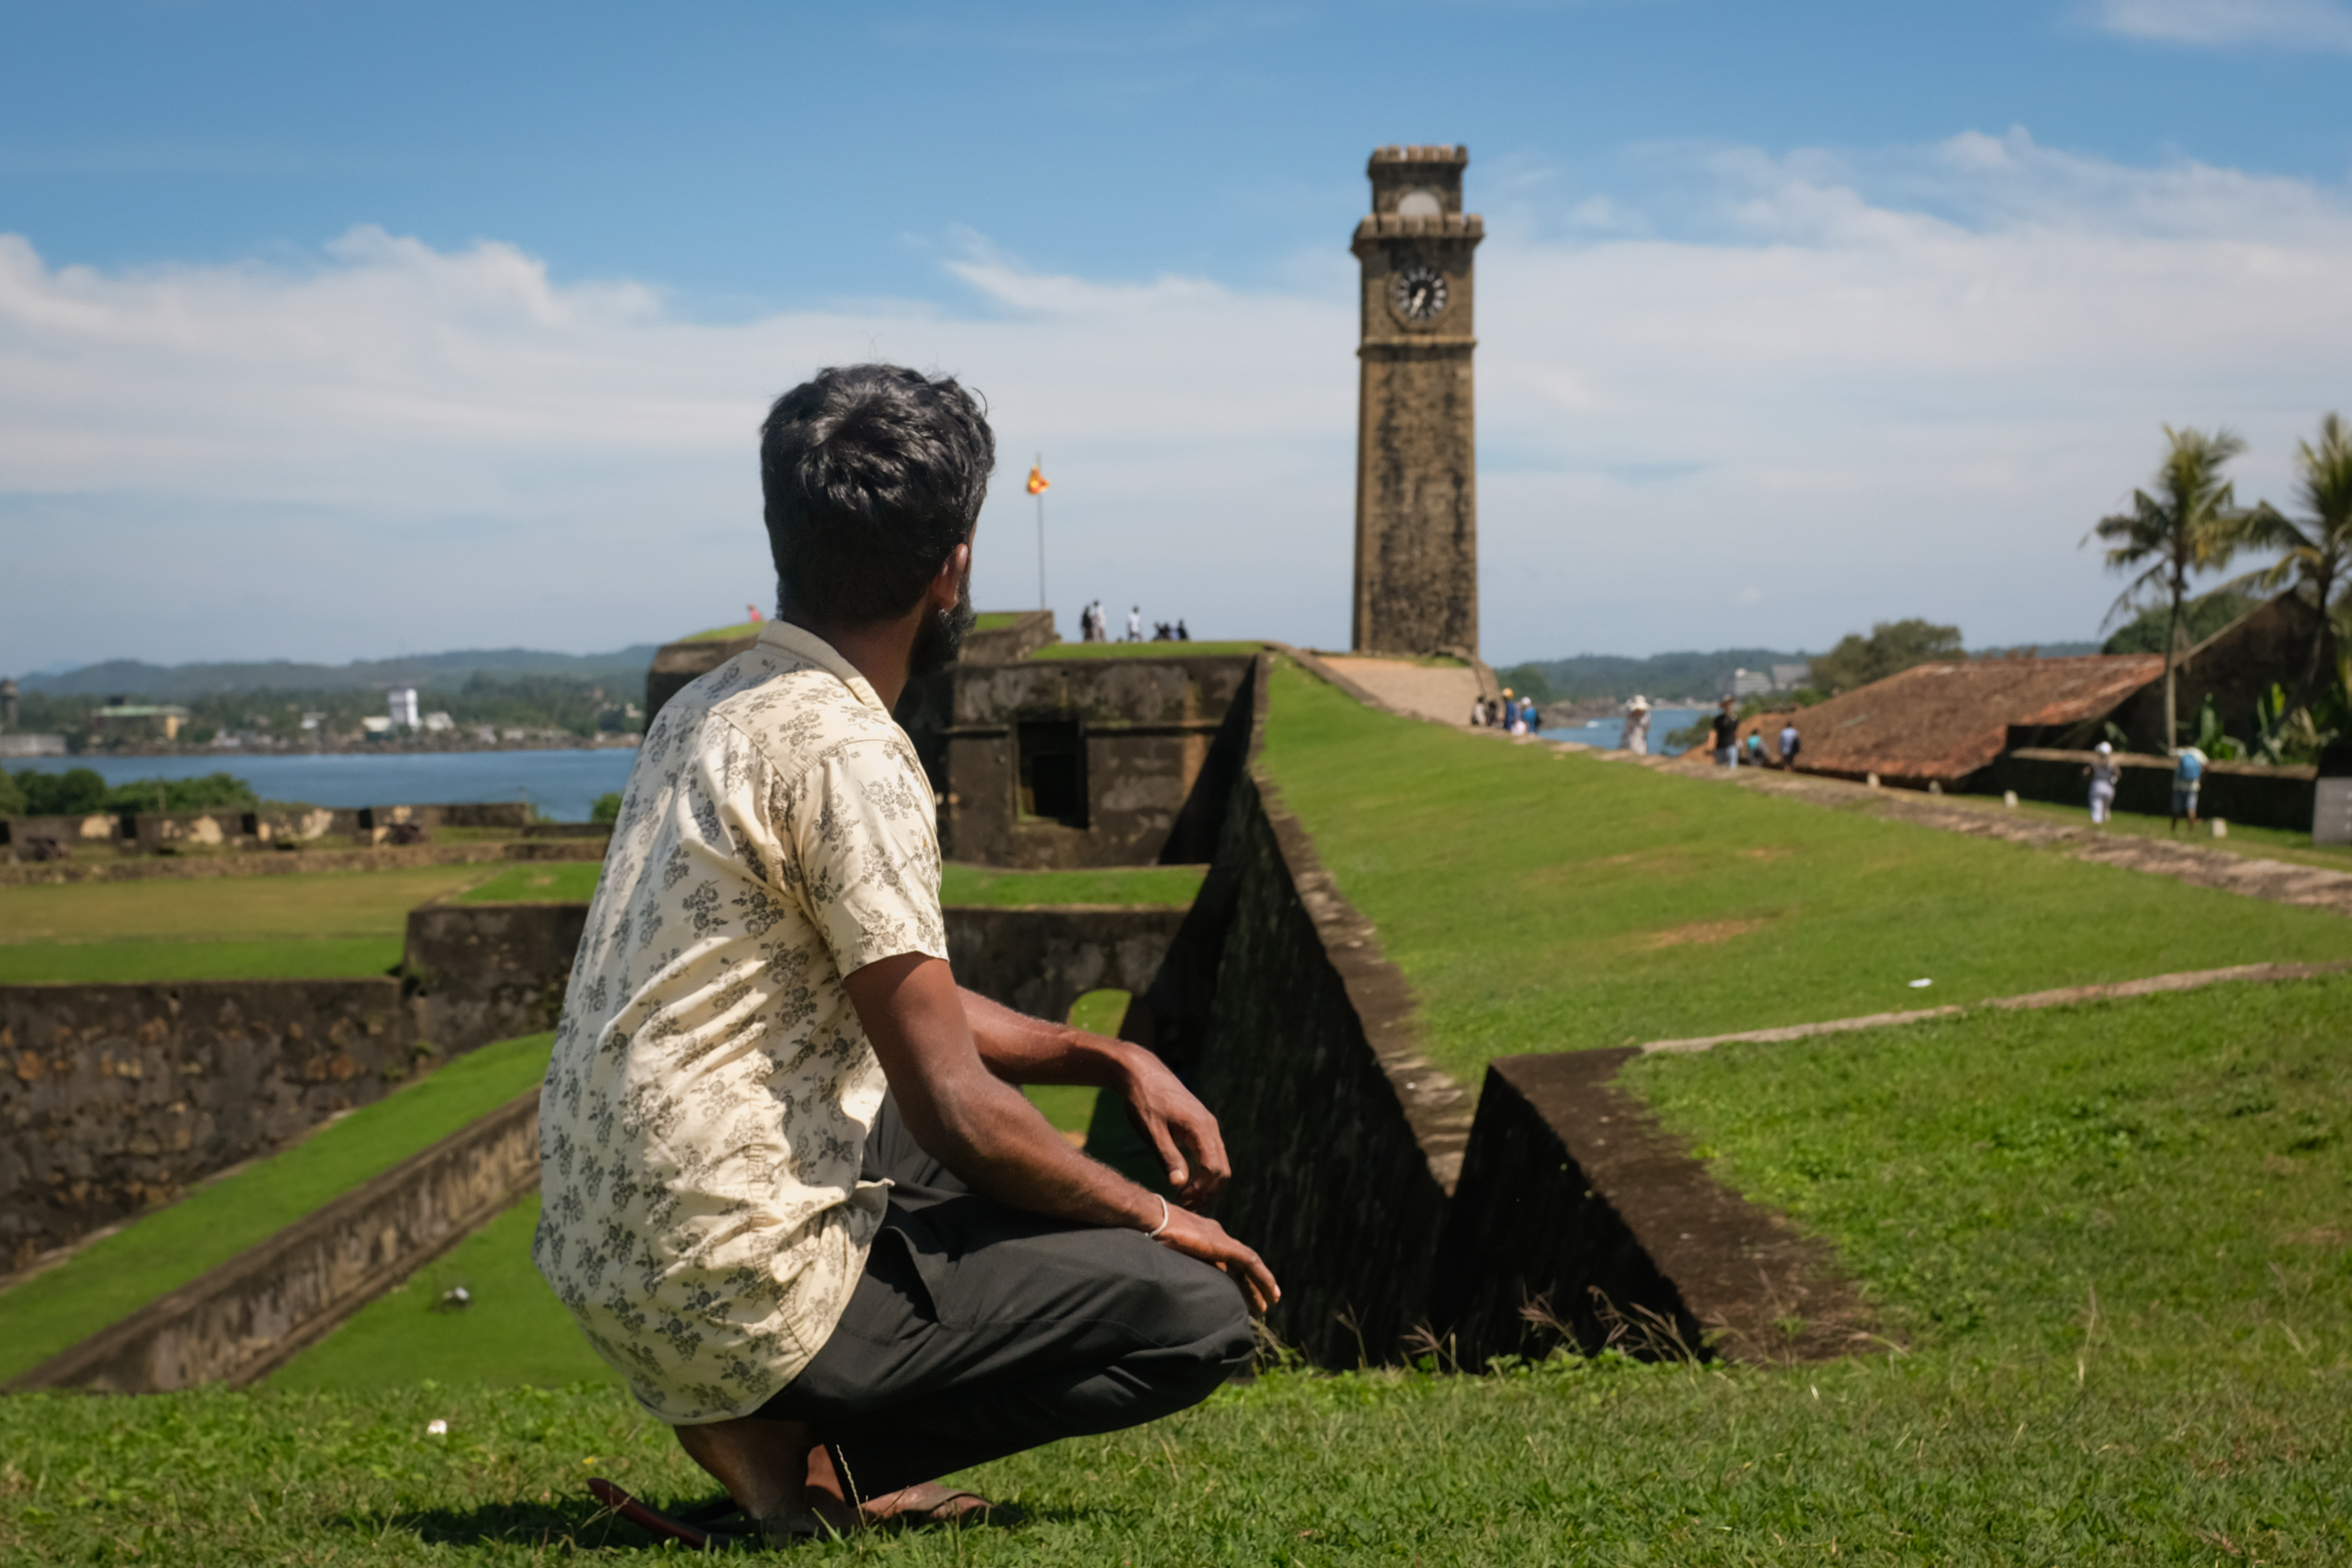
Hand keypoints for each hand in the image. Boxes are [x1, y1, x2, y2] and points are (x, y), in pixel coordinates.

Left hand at [1116, 1050, 1231, 1207]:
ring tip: (1185, 1197)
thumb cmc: (1143, 1100)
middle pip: (1222, 1169)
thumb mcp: (1152, 1132)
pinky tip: (1186, 1180)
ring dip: (1206, 1183)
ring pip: (1218, 1162)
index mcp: (1200, 1127)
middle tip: (1185, 1205)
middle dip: (1207, 1191)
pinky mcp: (1200, 1125)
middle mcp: (1210, 1126)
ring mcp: (1207, 1125)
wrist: (1141, 1072)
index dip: (1201, 1190)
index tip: (1182, 1200)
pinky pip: (1210, 1153)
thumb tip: (1179, 1185)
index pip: (1213, 1168)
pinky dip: (1203, 1171)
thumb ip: (1168, 1158)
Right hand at [1153, 1205, 1279, 1312]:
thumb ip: (1177, 1267)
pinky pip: (1250, 1263)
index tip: (1241, 1295)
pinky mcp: (1222, 1244)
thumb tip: (1175, 1287)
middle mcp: (1215, 1235)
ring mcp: (1220, 1238)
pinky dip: (1263, 1278)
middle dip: (1251, 1284)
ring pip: (1249, 1263)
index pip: (1225, 1261)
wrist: (1147, 1218)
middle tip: (1261, 1304)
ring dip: (1261, 1284)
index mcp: (1202, 1238)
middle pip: (1239, 1264)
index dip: (1235, 1278)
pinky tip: (1271, 1293)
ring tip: (1270, 1302)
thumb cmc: (1147, 1235)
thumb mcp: (1166, 1255)